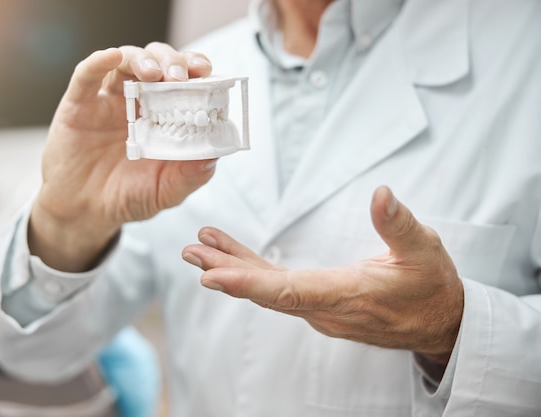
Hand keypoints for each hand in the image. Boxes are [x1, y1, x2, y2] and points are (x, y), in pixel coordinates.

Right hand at [30, 43, 215, 270]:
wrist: (84, 213)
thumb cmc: (127, 198)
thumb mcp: (165, 193)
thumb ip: (189, 177)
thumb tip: (213, 158)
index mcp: (165, 117)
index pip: (186, 82)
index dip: (197, 71)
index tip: (207, 73)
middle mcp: (139, 102)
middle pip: (159, 62)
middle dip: (173, 62)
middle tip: (179, 77)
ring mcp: (109, 101)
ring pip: (127, 61)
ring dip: (143, 59)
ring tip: (153, 73)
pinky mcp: (79, 105)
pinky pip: (86, 75)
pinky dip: (99, 61)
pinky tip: (111, 57)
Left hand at [182, 186, 463, 365]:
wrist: (440, 323)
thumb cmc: (432, 286)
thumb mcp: (424, 250)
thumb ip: (399, 225)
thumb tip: (380, 193)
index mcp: (348, 295)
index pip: (290, 292)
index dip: (248, 285)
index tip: (212, 277)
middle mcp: (326, 309)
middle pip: (267, 292)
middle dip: (226, 273)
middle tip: (191, 253)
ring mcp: (319, 309)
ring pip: (268, 291)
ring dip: (232, 269)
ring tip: (199, 249)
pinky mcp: (318, 303)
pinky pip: (278, 287)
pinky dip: (252, 270)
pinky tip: (231, 255)